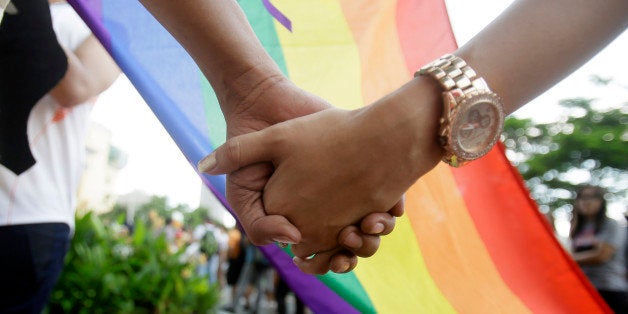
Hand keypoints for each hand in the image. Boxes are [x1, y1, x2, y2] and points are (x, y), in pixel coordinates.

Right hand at [204, 73, 401, 271]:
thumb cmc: (253, 157)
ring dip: (377, 235)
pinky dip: (391, 211)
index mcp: (302, 224)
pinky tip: (387, 209)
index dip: (334, 262)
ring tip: (370, 224)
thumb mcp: (243, 193)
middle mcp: (327, 211)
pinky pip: (387, 202)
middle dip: (361, 251)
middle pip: (354, 247)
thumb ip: (258, 224)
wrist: (267, 109)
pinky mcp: (362, 169)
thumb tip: (292, 242)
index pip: (326, 258)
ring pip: (373, 230)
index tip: (338, 258)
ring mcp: (346, 191)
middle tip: (355, 242)